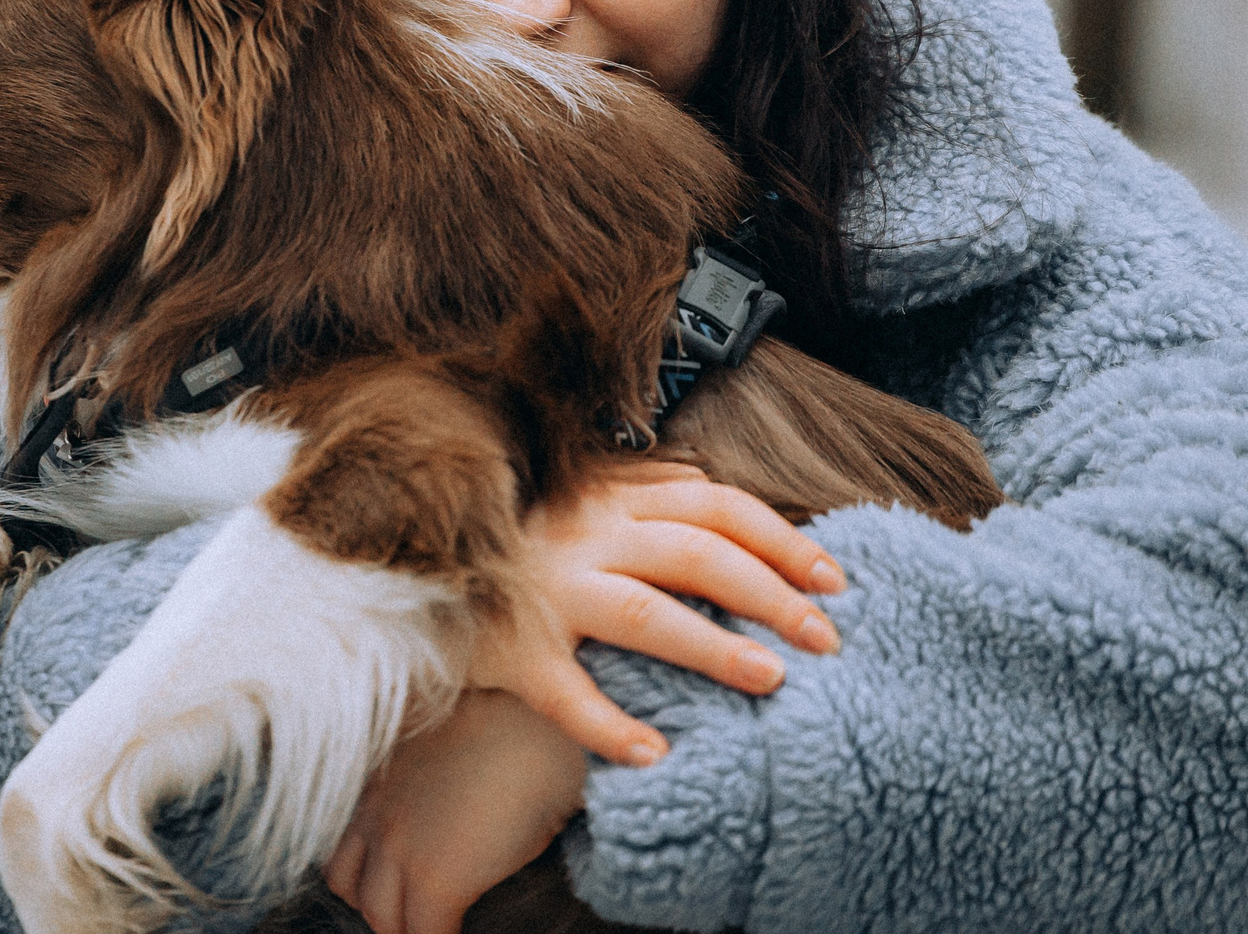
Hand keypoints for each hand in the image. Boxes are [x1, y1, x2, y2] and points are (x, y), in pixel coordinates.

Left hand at [325, 690, 585, 933]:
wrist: (537, 727)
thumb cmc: (513, 729)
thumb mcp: (452, 757)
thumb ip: (432, 800)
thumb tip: (451, 836)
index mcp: (376, 783)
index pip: (342, 849)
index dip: (368, 875)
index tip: (398, 887)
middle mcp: (377, 815)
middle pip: (348, 887)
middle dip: (382, 905)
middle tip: (417, 912)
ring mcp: (401, 848)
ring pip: (380, 917)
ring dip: (407, 927)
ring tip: (439, 926)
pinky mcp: (437, 879)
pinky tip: (464, 932)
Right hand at [472, 461, 845, 764]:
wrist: (411, 570)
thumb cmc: (514, 540)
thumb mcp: (580, 498)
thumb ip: (645, 493)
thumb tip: (727, 498)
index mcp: (609, 497)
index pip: (715, 505)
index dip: (782, 540)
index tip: (835, 579)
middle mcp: (584, 535)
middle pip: (696, 555)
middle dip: (772, 596)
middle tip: (826, 641)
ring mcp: (546, 591)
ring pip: (643, 613)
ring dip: (713, 648)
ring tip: (771, 681)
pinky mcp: (511, 648)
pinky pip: (564, 691)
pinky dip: (608, 725)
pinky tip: (653, 754)